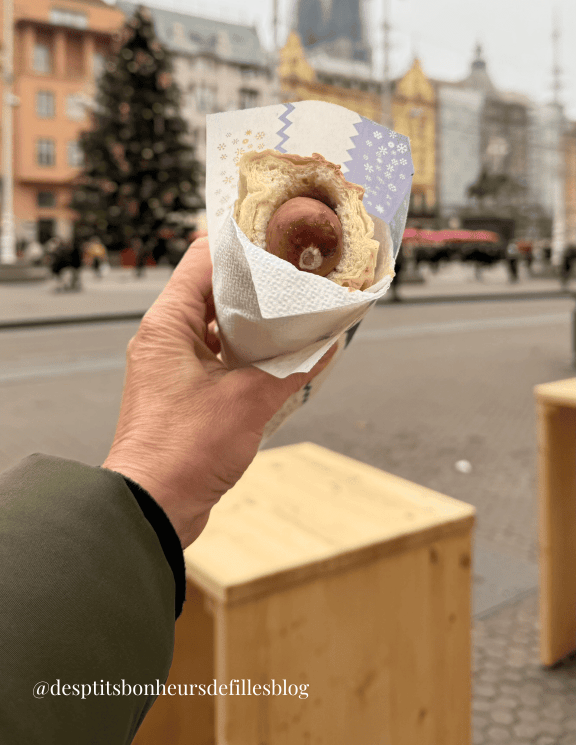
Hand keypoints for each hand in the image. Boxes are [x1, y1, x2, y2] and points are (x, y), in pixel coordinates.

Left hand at [102, 236, 336, 548]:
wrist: (152, 510)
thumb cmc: (181, 453)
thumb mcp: (249, 401)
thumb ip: (293, 368)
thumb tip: (326, 344)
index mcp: (168, 324)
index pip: (202, 258)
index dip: (241, 242)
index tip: (279, 236)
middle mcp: (166, 338)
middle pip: (214, 289)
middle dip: (258, 283)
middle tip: (298, 275)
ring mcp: (173, 365)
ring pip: (220, 324)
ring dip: (256, 321)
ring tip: (297, 314)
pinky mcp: (184, 391)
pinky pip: (220, 356)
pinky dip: (249, 352)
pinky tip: (282, 357)